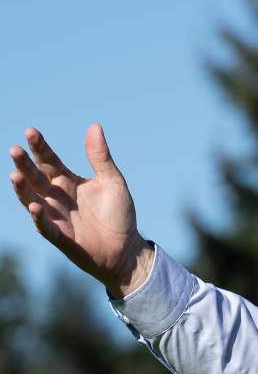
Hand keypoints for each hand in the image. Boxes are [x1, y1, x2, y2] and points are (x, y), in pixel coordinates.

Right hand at [9, 124, 152, 296]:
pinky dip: (39, 217)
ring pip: (32, 199)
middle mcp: (56, 196)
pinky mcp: (59, 236)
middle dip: (24, 165)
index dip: (40, 147)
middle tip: (14, 150)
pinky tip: (36, 206)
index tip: (30, 131)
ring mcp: (55, 216)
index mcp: (67, 181)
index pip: (48, 160)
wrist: (127, 248)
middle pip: (35, 177)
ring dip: (22, 189)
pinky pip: (44, 226)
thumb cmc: (119, 214)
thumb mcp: (113, 182)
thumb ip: (101, 157)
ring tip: (14, 175)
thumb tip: (95, 125)